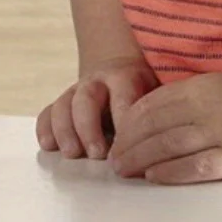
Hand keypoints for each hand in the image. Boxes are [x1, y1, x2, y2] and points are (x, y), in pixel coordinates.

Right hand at [36, 55, 159, 159]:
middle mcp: (96, 82)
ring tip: (71, 153)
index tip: (130, 147)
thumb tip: (175, 147)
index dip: (124, 120)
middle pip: (86, 100)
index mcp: (124, 77)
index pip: (123, 97)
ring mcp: (76, 91)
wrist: (117, 68)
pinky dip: (45, 128)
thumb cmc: (145, 90)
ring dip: (65, 130)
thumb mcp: (158, 92)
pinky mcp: (63, 103)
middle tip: (96, 154)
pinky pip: (48, 112)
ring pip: (63, 105)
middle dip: (89, 127)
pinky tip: (48, 145)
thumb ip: (160, 113)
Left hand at [108, 72, 221, 183]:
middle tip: (111, 159)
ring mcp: (220, 133)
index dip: (127, 123)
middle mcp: (203, 108)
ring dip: (140, 159)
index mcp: (196, 89)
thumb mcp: (214, 86)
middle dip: (127, 144)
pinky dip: (171, 171)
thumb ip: (185, 97)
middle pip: (152, 126)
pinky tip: (153, 177)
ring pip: (168, 145)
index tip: (115, 138)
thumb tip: (151, 115)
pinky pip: (196, 165)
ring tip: (123, 171)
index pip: (150, 105)